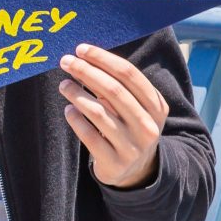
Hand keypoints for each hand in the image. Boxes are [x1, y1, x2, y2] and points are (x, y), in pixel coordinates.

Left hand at [59, 44, 165, 188]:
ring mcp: (132, 146)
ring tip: (64, 85)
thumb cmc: (130, 127)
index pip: (129, 74)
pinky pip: (89, 135)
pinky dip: (75, 119)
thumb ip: (116, 85)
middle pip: (113, 90)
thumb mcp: (135, 107)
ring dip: (76, 94)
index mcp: (156, 106)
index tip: (81, 49)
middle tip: (66, 62)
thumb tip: (83, 59)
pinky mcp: (114, 163)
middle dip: (86, 71)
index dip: (103, 59)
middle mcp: (148, 126)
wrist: (136, 171)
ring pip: (98, 112)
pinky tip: (68, 110)